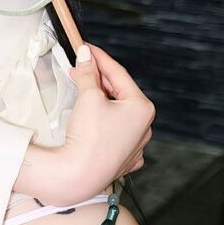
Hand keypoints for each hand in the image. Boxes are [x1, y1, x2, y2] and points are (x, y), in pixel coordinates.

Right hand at [61, 42, 154, 200]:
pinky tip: (92, 120)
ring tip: (83, 91)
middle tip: (80, 67)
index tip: (86, 48)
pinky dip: (105, 122)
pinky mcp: (125, 159)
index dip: (99, 58)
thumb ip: (88, 73)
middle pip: (120, 93)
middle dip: (99, 80)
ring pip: (119, 113)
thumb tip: (85, 56)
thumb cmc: (88, 137)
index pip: (118, 74)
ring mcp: (136, 145)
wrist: (78, 176)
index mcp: (142, 108)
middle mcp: (145, 127)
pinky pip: (116, 133)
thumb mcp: (88, 97)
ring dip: (102, 100)